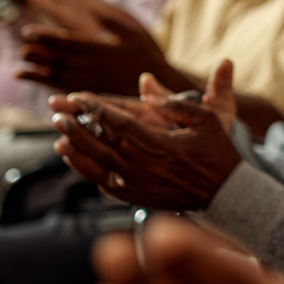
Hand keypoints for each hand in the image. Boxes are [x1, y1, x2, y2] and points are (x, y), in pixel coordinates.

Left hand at [18, 5, 190, 94]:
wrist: (159, 86)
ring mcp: (92, 82)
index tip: (29, 33)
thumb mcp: (133, 32)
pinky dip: (46, 86)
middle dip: (39, 56)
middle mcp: (94, 67)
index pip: (70, 43)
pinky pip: (65, 90)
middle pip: (61, 61)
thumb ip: (111, 21)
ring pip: (60, 77)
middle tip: (20, 50)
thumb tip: (91, 7)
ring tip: (19, 69)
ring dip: (38, 73)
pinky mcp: (92, 93)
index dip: (47, 38)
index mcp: (102, 49)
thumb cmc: (145, 56)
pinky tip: (31, 81)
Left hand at [51, 60, 240, 209]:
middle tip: (57, 113)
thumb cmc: (216, 152)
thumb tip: (146, 86)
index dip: (95, 109)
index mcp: (161, 145)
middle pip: (101, 144)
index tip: (77, 97)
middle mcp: (146, 167)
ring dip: (76, 149)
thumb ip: (175, 104)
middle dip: (77, 127)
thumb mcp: (206, 119)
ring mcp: (139, 185)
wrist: (226, 194)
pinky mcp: (137, 197)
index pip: (119, 123)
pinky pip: (104, 183)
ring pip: (98, 165)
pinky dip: (86, 170)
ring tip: (59, 135)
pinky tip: (75, 159)